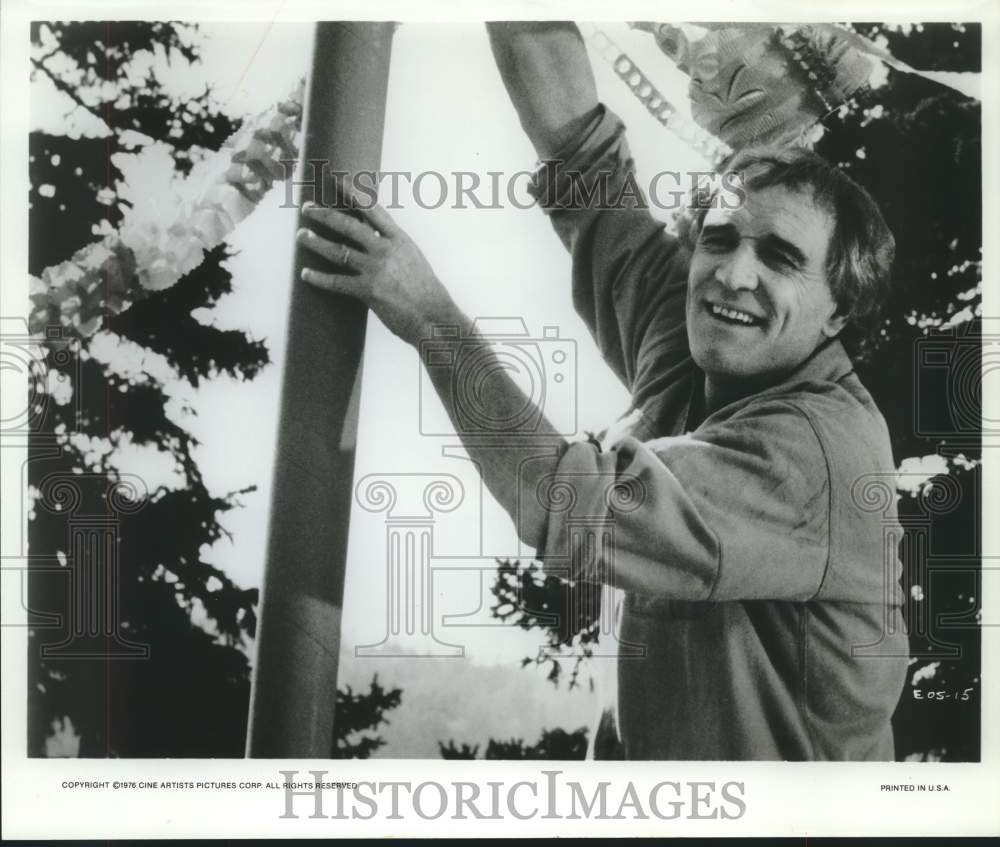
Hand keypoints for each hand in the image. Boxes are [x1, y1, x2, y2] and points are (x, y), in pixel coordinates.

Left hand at [296, 191, 455, 345]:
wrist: (435, 317)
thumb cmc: (428, 293)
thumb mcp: (414, 261)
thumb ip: (394, 248)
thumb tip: (377, 239)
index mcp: (399, 240)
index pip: (373, 210)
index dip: (353, 194)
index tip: (338, 182)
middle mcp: (386, 250)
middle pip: (349, 225)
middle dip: (325, 215)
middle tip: (307, 209)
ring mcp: (376, 269)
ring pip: (338, 251)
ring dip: (316, 242)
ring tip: (301, 235)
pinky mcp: (368, 291)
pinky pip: (337, 282)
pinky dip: (319, 278)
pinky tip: (306, 273)